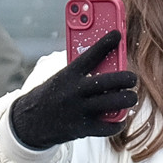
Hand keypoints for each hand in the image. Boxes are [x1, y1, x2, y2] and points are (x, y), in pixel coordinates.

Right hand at [9, 30, 137, 149]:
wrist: (30, 122)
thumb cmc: (52, 95)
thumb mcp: (62, 78)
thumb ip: (82, 72)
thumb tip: (110, 65)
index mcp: (69, 74)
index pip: (90, 54)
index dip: (105, 43)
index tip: (117, 34)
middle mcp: (75, 90)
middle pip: (110, 81)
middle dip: (127, 78)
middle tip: (132, 78)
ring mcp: (79, 110)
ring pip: (114, 102)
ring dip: (128, 99)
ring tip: (130, 97)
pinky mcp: (82, 128)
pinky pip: (108, 127)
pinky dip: (118, 123)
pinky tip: (120, 118)